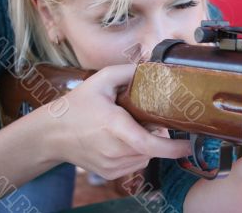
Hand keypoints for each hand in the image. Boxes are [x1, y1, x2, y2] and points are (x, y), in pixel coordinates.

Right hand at [44, 64, 190, 179]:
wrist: (52, 134)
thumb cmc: (77, 106)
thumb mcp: (100, 80)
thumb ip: (127, 71)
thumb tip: (152, 68)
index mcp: (113, 125)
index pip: (148, 144)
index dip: (172, 148)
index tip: (188, 144)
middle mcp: (113, 150)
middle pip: (150, 148)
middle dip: (158, 136)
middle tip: (149, 121)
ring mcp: (110, 165)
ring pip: (144, 157)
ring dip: (147, 145)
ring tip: (132, 129)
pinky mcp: (108, 173)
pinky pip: (134, 164)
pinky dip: (136, 153)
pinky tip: (122, 141)